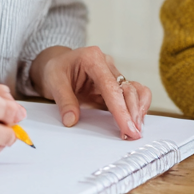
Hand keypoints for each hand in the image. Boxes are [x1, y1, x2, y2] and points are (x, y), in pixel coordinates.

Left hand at [30, 45, 152, 140]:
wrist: (57, 63)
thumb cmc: (56, 69)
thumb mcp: (54, 81)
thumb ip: (64, 100)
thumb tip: (71, 120)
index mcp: (93, 59)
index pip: (111, 86)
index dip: (120, 109)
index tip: (127, 127)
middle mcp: (108, 65)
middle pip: (128, 89)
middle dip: (133, 113)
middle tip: (133, 134)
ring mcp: (114, 75)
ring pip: (136, 90)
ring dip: (139, 110)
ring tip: (135, 129)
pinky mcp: (116, 86)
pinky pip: (134, 93)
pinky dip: (138, 107)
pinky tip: (135, 120)